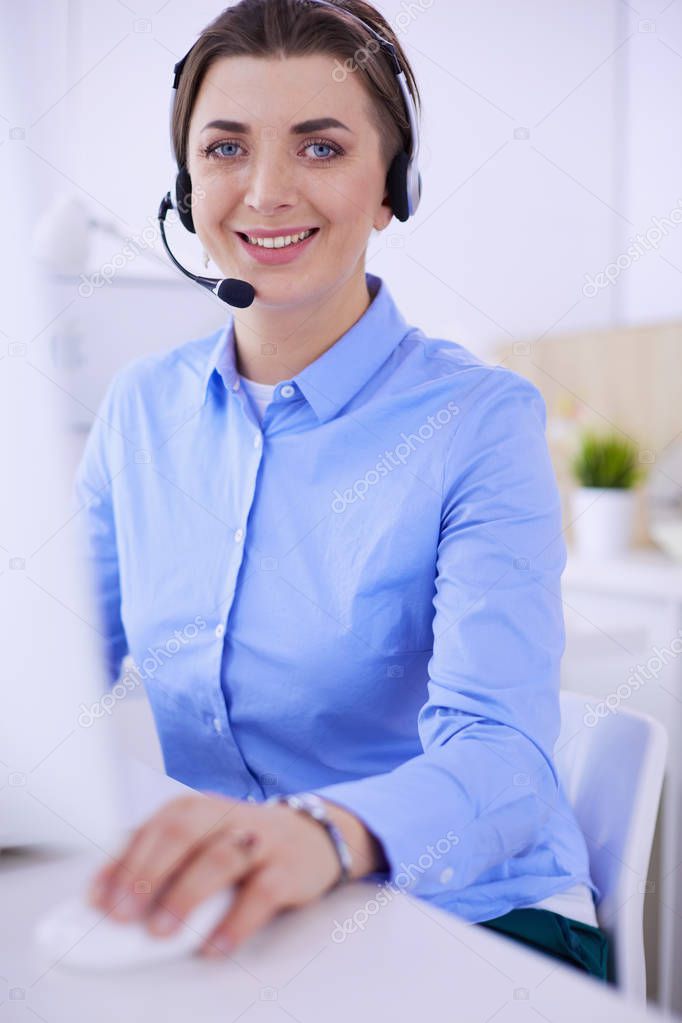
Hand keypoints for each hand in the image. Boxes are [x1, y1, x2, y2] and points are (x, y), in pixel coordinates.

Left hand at [87, 793, 385, 957]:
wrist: (311, 835)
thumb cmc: (239, 843)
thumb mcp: (198, 839)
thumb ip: (155, 859)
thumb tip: (104, 897)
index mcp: (196, 807)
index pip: (152, 829)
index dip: (122, 865)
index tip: (98, 901)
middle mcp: (225, 816)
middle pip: (181, 834)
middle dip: (147, 875)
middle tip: (122, 915)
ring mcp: (259, 841)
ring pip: (219, 859)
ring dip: (186, 896)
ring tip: (161, 932)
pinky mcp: (287, 868)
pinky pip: (261, 893)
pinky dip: (236, 921)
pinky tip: (215, 945)